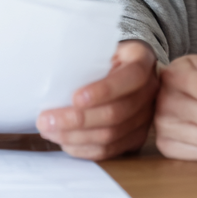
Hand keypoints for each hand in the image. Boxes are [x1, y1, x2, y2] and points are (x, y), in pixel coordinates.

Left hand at [36, 40, 158, 159]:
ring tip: (49, 131)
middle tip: (46, 120)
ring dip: (76, 137)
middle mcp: (150, 90)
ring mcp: (146, 117)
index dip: (104, 90)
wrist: (124, 67)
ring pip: (111, 135)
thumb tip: (53, 74)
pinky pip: (110, 150)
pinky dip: (84, 149)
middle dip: (78, 120)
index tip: (75, 98)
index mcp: (142, 60)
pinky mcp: (137, 137)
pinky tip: (64, 142)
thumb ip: (87, 58)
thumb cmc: (105, 55)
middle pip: (117, 113)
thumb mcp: (101, 47)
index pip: (131, 77)